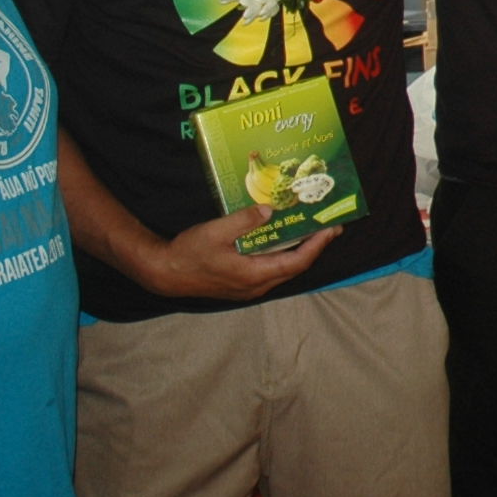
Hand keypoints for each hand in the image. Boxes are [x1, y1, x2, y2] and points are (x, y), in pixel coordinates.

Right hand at [130, 208, 336, 300]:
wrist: (164, 273)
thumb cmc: (188, 254)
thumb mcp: (215, 232)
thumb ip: (243, 221)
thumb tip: (269, 210)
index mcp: (254, 275)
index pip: (296, 263)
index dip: (317, 246)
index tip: (332, 229)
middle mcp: (256, 285)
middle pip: (294, 267)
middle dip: (314, 247)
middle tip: (329, 227)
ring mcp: (248, 287)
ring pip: (282, 269)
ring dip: (298, 251)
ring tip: (312, 230)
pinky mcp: (241, 283)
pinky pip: (270, 269)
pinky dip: (281, 254)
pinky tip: (282, 238)